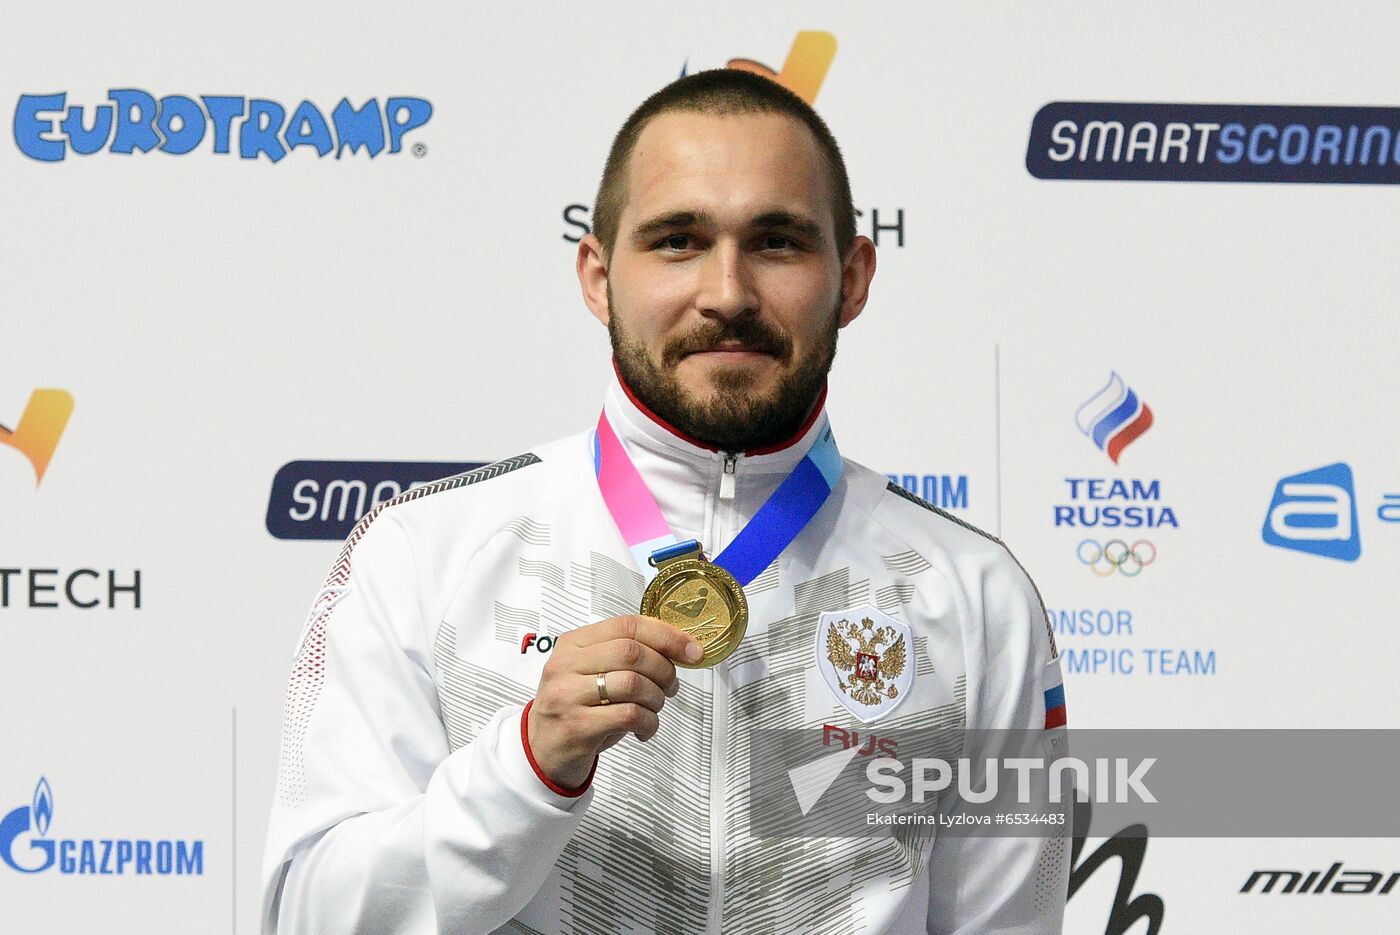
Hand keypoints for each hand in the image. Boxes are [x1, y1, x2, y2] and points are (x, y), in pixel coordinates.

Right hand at [526, 615, 701, 789]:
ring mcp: (568, 695)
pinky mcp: (576, 726)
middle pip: (632, 652)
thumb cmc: (578, 708)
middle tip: (671, 687)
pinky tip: (644, 729)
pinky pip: (629, 715)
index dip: (667, 635)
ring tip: (654, 709)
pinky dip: (649, 723)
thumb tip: (679, 649)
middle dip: (664, 670)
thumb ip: (625, 656)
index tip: (692, 651)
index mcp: (573, 643)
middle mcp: (566, 665)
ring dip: (657, 699)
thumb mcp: (593, 672)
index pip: (627, 625)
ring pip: (633, 684)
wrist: (541, 751)